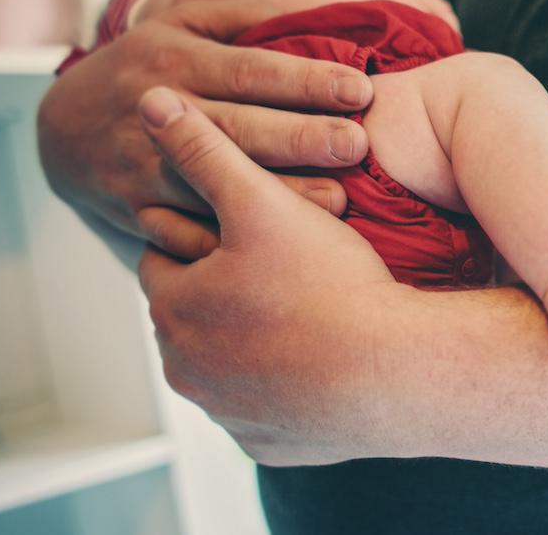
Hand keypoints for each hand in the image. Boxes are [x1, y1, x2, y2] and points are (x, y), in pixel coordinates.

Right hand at [37, 0, 373, 244]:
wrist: (65, 128)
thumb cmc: (148, 64)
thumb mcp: (181, 21)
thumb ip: (241, 10)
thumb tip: (308, 12)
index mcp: (173, 57)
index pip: (251, 70)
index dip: (307, 80)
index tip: (360, 89)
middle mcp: (158, 110)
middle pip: (240, 128)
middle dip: (303, 137)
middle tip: (358, 143)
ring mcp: (146, 165)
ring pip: (218, 183)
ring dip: (280, 194)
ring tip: (340, 198)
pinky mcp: (139, 211)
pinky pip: (187, 230)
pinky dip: (231, 238)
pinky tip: (279, 242)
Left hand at [135, 86, 398, 465]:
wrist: (395, 373)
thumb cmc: (329, 284)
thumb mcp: (262, 202)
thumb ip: (206, 151)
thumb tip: (153, 104)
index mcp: (174, 308)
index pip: (163, 258)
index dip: (203, 234)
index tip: (242, 225)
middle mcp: (187, 369)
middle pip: (193, 315)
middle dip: (223, 288)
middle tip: (276, 263)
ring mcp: (228, 413)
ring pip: (227, 363)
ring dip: (251, 337)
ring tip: (304, 305)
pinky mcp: (269, 443)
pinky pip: (266, 407)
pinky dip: (283, 384)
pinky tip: (322, 356)